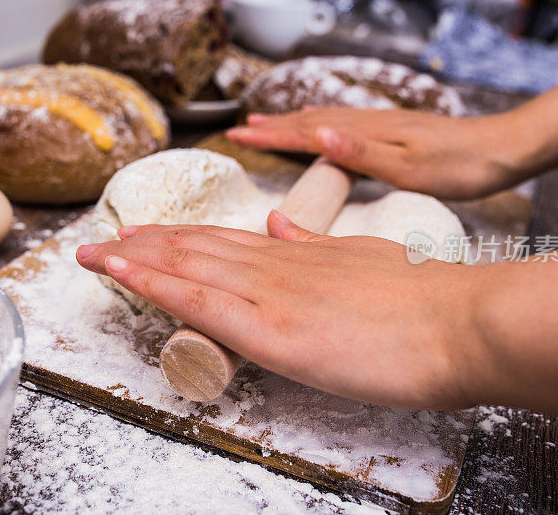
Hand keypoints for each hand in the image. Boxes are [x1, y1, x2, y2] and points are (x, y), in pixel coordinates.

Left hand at [76, 211, 481, 409]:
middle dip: (144, 245)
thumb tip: (279, 229)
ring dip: (135, 258)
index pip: (225, 242)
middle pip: (195, 249)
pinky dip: (152, 283)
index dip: (181, 239)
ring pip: (186, 267)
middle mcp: (275, 266)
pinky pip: (196, 300)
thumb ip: (318, 246)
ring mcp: (269, 294)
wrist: (461, 323)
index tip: (148, 235)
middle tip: (102, 240)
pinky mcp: (270, 329)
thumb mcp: (364, 260)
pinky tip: (121, 273)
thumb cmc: (426, 303)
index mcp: (299, 256)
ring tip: (95, 252)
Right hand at [226, 107, 534, 199]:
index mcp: (367, 133)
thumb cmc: (461, 166)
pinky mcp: (394, 133)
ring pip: (326, 120)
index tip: (237, 134)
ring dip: (293, 122)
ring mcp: (382, 126)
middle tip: (240, 128)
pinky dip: (321, 126)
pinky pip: (345, 126)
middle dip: (273, 125)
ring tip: (269, 123)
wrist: (505, 150)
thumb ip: (363, 153)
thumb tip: (318, 134)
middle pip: (310, 120)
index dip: (270, 135)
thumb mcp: (411, 167)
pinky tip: (324, 132)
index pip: (306, 131)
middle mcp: (370, 124)